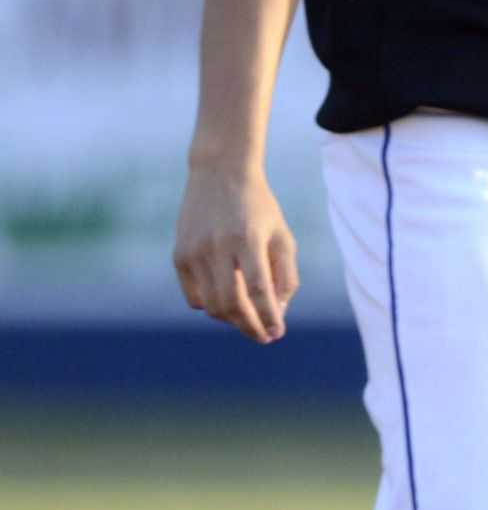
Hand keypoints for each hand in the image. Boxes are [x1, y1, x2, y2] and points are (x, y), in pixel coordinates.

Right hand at [173, 162, 299, 343]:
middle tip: (265, 336)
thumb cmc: (259, 208)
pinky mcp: (179, 255)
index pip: (259, 289)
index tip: (277, 332)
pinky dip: (211, 307)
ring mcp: (194, 251)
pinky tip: (228, 302)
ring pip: (211, 305)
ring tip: (250, 319)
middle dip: (250, 326)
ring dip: (232, 320)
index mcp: (248, 238)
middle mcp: (217, 245)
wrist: (220, 173)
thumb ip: (286, 275)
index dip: (269, 316)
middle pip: (232, 303)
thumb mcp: (282, 236)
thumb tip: (278, 313)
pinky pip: (194, 297)